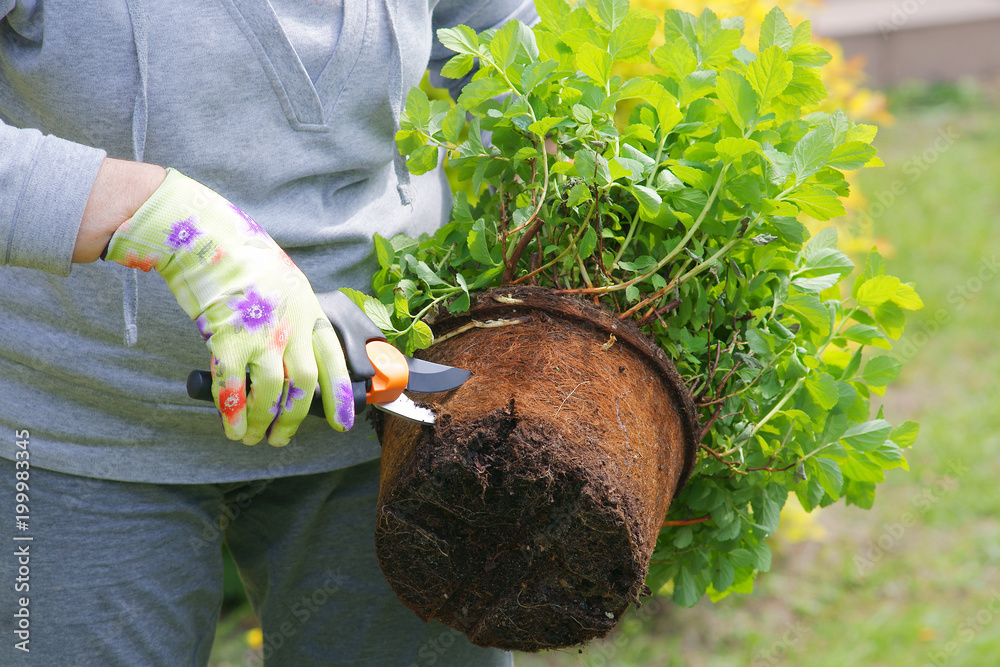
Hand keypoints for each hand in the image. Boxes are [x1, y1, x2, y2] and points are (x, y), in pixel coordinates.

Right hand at [104, 169, 353, 444]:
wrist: (209, 237)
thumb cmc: (246, 262)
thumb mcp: (287, 286)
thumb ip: (295, 320)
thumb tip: (292, 357)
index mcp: (310, 312)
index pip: (334, 361)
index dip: (340, 396)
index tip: (344, 423)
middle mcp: (292, 325)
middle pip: (304, 384)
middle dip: (294, 418)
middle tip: (281, 438)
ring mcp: (261, 331)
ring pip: (271, 391)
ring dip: (263, 420)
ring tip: (252, 436)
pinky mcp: (228, 336)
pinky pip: (233, 384)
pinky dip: (233, 411)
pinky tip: (232, 426)